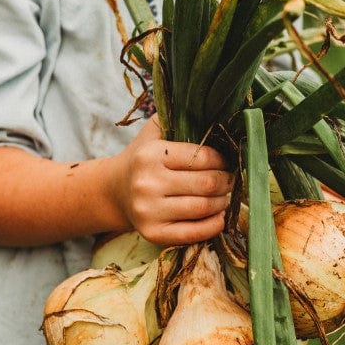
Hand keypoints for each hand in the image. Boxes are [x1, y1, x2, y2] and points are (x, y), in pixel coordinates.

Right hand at [108, 118, 234, 245]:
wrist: (115, 191)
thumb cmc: (144, 158)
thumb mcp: (154, 131)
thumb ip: (178, 114)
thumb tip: (216, 110)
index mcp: (151, 155)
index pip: (202, 156)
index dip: (222, 159)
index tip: (226, 161)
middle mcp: (147, 183)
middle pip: (206, 183)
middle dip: (226, 181)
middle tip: (229, 180)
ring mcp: (149, 211)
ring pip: (203, 207)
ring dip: (222, 202)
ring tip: (224, 196)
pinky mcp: (153, 233)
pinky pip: (194, 233)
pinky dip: (214, 225)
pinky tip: (219, 216)